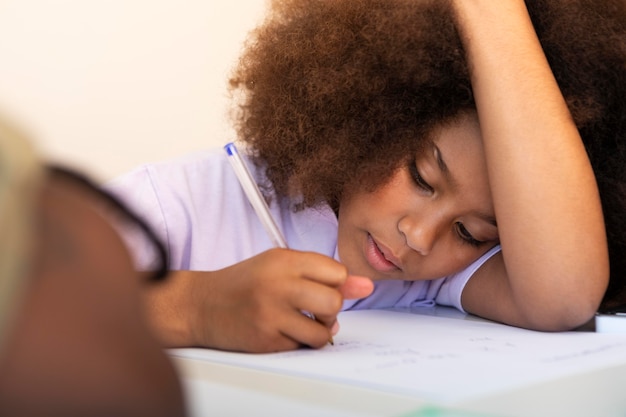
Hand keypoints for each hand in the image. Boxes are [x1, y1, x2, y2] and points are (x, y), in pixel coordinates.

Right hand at [143, 248, 372, 351]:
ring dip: (318, 330)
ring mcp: (271, 314)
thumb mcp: (280, 264)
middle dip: (331, 308)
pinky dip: (299, 341)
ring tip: (302, 322)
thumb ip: (321, 272)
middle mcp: (278, 285)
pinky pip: (302, 346)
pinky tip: (283, 331)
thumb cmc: (245, 283)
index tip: (324, 286)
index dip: (337, 283)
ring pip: (323, 330)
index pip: (337, 272)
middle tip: (316, 308)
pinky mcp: (266, 340)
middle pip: (334, 301)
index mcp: (284, 260)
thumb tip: (365, 285)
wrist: (203, 305)